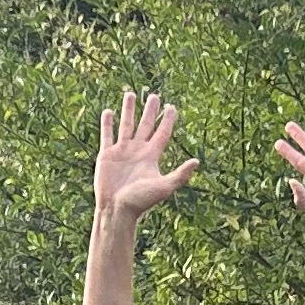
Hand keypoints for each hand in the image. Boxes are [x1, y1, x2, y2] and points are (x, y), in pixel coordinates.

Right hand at [96, 90, 197, 218]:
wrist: (117, 210)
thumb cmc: (141, 201)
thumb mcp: (163, 187)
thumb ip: (180, 174)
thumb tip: (197, 162)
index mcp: (152, 156)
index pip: (162, 132)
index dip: (167, 119)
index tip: (171, 106)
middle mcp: (138, 151)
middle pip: (146, 125)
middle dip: (150, 110)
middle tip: (154, 95)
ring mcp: (122, 152)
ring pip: (126, 125)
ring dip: (128, 110)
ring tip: (130, 94)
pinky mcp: (107, 155)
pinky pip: (107, 135)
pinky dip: (107, 123)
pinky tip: (109, 112)